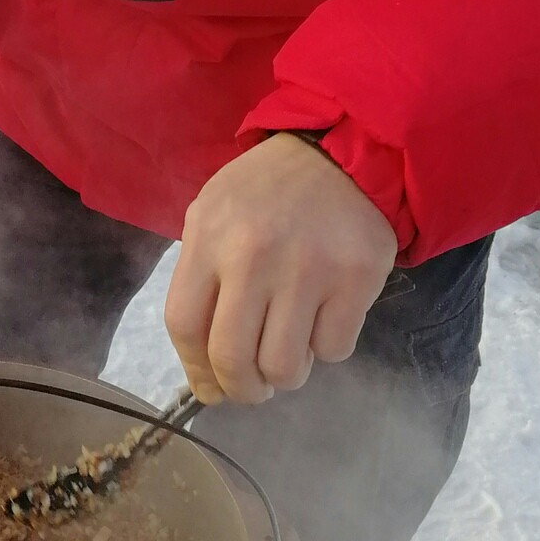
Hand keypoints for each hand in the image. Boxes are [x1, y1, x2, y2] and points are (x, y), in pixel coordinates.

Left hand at [164, 133, 397, 405]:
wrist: (344, 152)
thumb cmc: (269, 190)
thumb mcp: (215, 213)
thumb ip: (203, 279)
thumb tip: (205, 368)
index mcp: (209, 236)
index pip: (184, 325)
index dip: (196, 369)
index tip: (212, 385)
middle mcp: (252, 255)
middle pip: (232, 357)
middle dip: (242, 389)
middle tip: (255, 387)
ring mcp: (306, 268)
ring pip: (284, 367)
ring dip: (287, 373)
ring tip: (291, 348)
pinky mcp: (355, 279)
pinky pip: (333, 349)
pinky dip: (327, 346)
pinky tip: (326, 315)